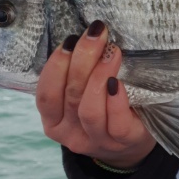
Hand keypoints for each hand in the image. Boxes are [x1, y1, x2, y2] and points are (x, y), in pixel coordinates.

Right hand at [35, 23, 155, 166]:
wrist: (132, 142)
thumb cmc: (104, 110)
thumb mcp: (82, 96)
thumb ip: (75, 77)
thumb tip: (81, 39)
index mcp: (53, 122)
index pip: (46, 94)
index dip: (56, 65)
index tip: (70, 40)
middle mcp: (70, 135)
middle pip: (71, 95)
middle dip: (82, 59)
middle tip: (95, 35)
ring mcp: (96, 141)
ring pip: (89, 110)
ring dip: (99, 76)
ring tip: (111, 52)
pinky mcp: (122, 143)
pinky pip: (116, 122)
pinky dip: (115, 100)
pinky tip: (118, 82)